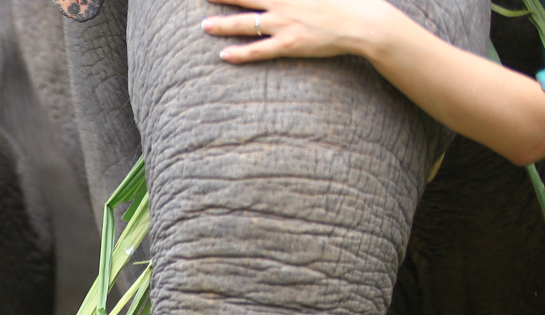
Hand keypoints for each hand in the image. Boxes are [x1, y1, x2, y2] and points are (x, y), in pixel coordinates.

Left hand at [202, 0, 397, 62]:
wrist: (363, 21)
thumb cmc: (347, 0)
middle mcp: (282, 3)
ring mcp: (284, 23)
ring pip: (245, 23)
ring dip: (222, 24)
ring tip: (205, 26)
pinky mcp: (289, 44)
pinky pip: (258, 50)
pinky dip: (240, 53)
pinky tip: (224, 55)